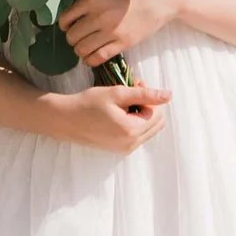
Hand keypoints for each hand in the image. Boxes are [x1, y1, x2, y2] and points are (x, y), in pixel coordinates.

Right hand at [45, 81, 169, 151]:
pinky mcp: (119, 151)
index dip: (149, 97)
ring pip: (148, 130)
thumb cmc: (89, 103)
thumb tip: (169, 95)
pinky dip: (135, 123)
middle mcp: (131, 144)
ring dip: (142, 115)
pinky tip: (119, 114)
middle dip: (148, 106)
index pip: (158, 113)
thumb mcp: (117, 93)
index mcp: (131, 130)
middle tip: (131, 92)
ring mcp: (125, 150)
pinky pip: (138, 136)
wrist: (66, 120)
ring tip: (124, 103)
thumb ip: (144, 94)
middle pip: (156, 123)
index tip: (135, 85)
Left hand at [63, 0, 175, 68]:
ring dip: (80, 50)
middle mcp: (99, 16)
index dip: (64, 25)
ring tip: (85, 47)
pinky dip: (90, 60)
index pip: (65, 18)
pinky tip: (92, 57)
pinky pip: (97, 58)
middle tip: (78, 37)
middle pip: (72, 36)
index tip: (68, 26)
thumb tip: (71, 12)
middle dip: (72, 39)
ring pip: (82, 49)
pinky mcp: (122, 43)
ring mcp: (110, 31)